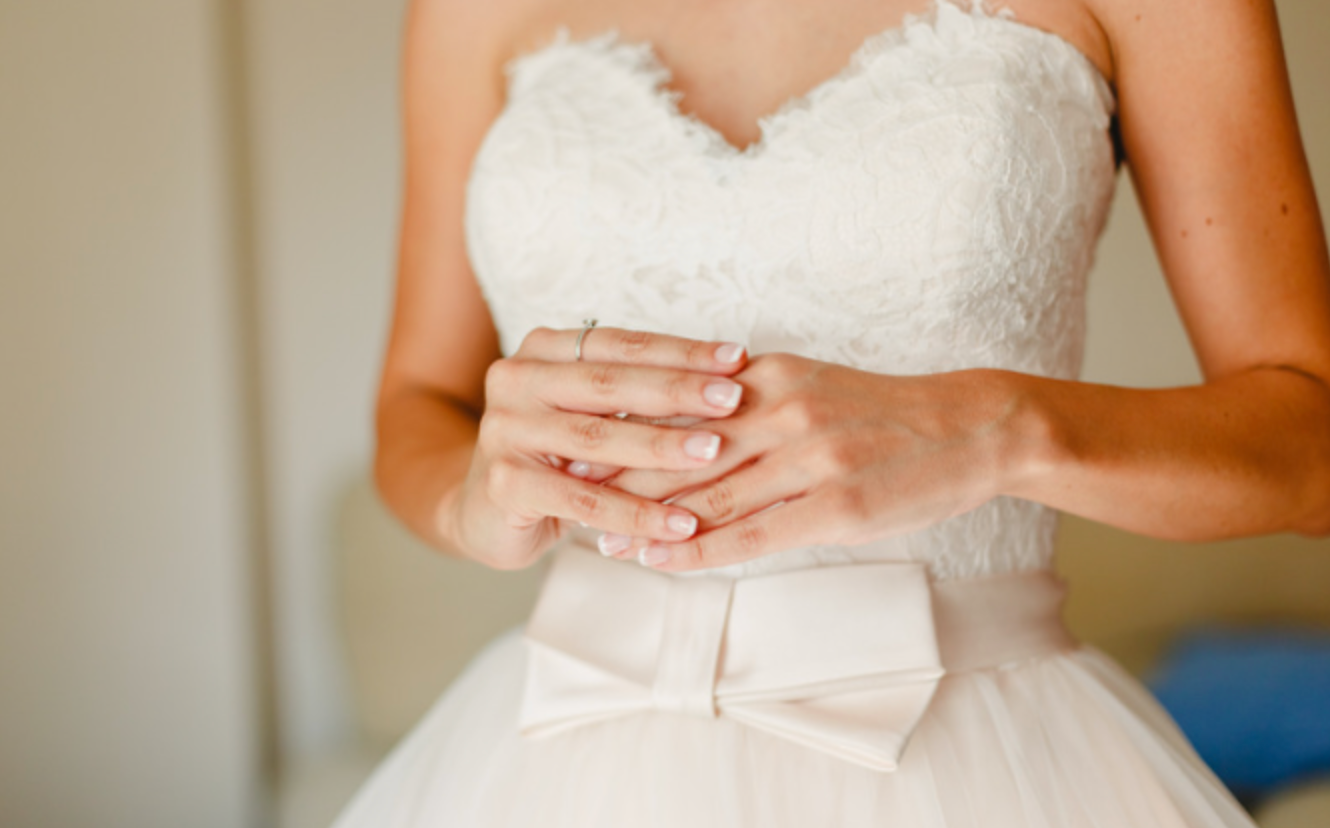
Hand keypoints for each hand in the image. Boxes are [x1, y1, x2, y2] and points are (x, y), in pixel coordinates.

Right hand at [443, 325, 747, 569]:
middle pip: (610, 383)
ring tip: (715, 454)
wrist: (483, 509)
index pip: (622, 345)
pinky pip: (583, 499)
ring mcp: (505, 429)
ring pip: (598, 439)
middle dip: (678, 391)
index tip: (737, 358)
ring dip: (662, 448)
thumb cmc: (556, 456)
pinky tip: (679, 525)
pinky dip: (636, 514)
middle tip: (733, 399)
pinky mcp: (505, 483)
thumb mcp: (591, 412)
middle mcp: (517, 378)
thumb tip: (729, 377)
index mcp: (544, 350)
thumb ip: (638, 393)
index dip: (681, 351)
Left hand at [594, 354, 1022, 570]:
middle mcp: (780, 407)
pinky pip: (752, 534)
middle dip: (617, 474)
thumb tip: (688, 424)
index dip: (621, 425)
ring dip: (646, 523)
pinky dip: (699, 551)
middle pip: (678, 448)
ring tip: (600, 540)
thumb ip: (751, 399)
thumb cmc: (885, 413)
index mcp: (769, 374)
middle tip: (564, 492)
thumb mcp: (812, 385)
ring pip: (707, 494)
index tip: (573, 441)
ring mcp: (809, 456)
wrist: (971, 427)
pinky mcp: (835, 504)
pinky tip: (661, 564)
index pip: (677, 403)